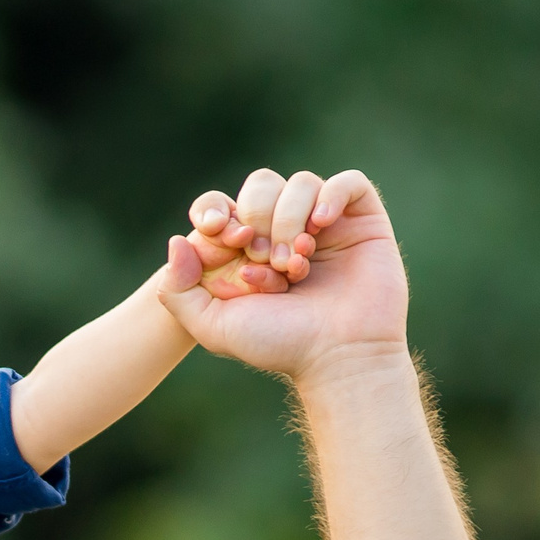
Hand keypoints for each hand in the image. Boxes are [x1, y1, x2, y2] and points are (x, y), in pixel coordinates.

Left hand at [160, 169, 407, 382]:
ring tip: (295, 263)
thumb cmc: (278, 344)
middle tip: (265, 260)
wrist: (337, 357)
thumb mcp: (213, 326)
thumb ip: (178, 290)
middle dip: (257, 218)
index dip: (217, 213)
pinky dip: (331, 196)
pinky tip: (320, 227)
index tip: (227, 239)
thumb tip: (177, 240)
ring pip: (300, 184)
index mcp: (247, 248)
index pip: (223, 204)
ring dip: (290, 219)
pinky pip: (348, 182)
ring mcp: (325, 224)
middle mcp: (284, 230)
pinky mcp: (363, 221)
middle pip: (261, 186)